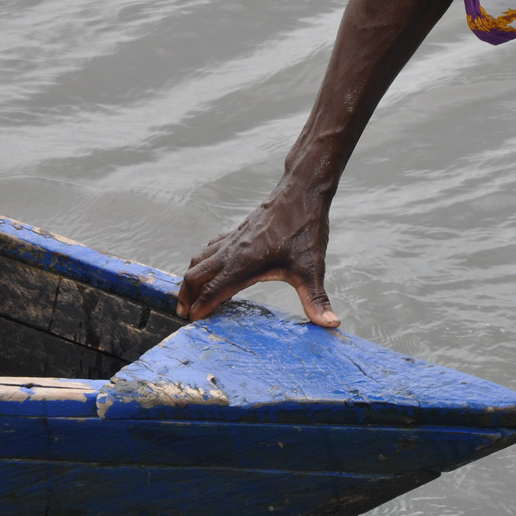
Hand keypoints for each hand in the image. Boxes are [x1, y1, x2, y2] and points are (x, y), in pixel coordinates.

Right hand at [176, 183, 339, 326]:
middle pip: (195, 275)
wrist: (301, 192)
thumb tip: (331, 324)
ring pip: (199, 260)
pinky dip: (203, 261)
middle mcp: (232, 251)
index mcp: (243, 264)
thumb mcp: (312, 268)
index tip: (193, 323)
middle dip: (186, 296)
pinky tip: (211, 266)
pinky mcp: (238, 231)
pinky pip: (211, 248)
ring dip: (191, 278)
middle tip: (184, 314)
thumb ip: (316, 299)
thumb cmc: (305, 228)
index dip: (200, 308)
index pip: (212, 291)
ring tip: (190, 295)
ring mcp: (233, 239)